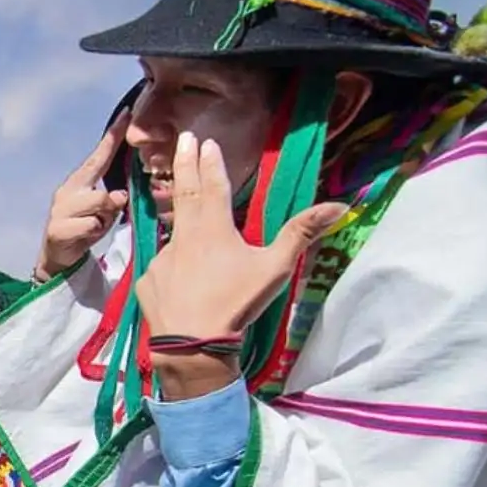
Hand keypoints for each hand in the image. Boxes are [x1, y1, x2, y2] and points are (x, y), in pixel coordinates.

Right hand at [35, 111, 131, 278]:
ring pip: (98, 205)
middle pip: (102, 187)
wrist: (58, 259)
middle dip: (111, 203)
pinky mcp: (57, 228)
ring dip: (103, 220)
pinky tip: (85, 238)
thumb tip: (122, 194)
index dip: (114, 135)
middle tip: (106, 216)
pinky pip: (89, 225)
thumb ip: (114, 197)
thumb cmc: (84, 230)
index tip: (128, 113)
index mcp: (80, 181)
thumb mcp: (104, 211)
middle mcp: (67, 191)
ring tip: (94, 228)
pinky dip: (93, 233)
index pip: (100, 155)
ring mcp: (60, 209)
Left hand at [134, 132, 345, 392]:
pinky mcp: (148, 281)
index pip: (211, 186)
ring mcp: (161, 259)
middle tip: (183, 140)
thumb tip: (339, 205)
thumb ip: (302, 233)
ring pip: (175, 238)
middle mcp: (182, 237)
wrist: (191, 346)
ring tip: (194, 237)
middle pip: (184, 193)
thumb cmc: (236, 303)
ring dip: (182, 228)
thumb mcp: (274, 268)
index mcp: (212, 229)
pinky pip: (163, 270)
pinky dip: (175, 271)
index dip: (209, 163)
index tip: (204, 141)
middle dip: (185, 164)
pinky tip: (185, 286)